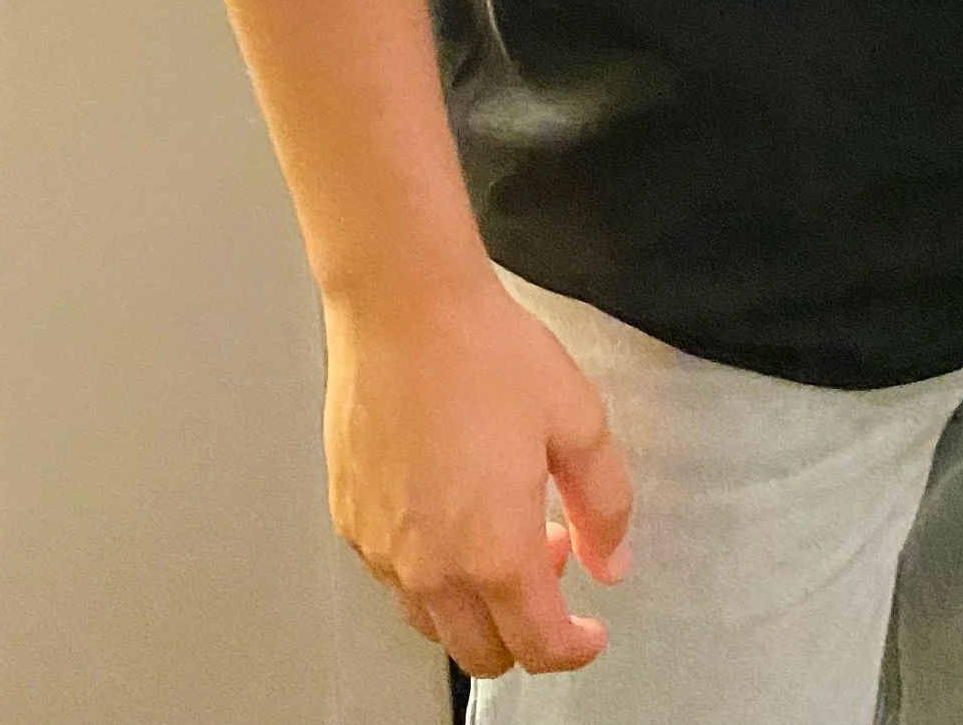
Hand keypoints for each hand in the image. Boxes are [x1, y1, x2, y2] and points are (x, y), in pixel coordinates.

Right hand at [323, 269, 631, 680]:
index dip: (574, 648)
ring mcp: (382, 550)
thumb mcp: (578, 421)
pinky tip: (455, 510)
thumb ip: (605, 505)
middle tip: (553, 561)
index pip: (537, 645)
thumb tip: (611, 563)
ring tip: (506, 527)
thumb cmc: (485, 353)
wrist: (402, 308)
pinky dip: (433, 571)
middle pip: (481, 653)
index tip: (590, 633)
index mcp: (494, 552)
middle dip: (526, 631)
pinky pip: (395, 578)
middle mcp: (430, 568)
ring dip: (477, 602)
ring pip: (434, 622)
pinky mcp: (351, 521)